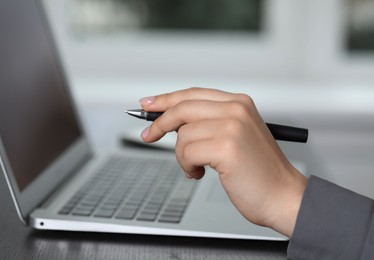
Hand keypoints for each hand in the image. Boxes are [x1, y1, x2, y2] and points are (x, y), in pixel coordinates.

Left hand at [139, 87, 306, 236]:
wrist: (283, 196)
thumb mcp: (235, 136)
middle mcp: (236, 109)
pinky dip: (187, 167)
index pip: (193, 94)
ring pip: (183, 135)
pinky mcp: (225, 146)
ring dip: (182, 156)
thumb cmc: (258, 171)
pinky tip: (200, 173)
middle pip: (183, 108)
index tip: (148, 105)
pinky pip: (186, 152)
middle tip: (148, 135)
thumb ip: (209, 123)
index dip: (166, 99)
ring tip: (196, 167)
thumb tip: (171, 121)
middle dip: (160, 123)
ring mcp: (231, 126)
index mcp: (239, 103)